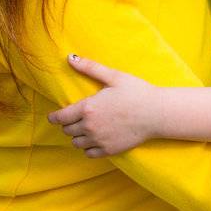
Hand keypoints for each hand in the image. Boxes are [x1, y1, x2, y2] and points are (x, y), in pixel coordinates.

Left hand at [46, 55, 160, 157]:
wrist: (157, 113)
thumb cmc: (136, 92)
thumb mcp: (113, 76)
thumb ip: (90, 67)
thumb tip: (70, 57)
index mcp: (88, 108)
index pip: (61, 118)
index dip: (54, 117)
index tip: (53, 117)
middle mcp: (90, 127)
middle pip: (67, 130)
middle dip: (67, 124)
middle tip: (74, 119)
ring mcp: (99, 140)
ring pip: (76, 143)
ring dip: (77, 136)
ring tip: (84, 129)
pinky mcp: (109, 150)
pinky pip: (89, 153)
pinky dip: (88, 147)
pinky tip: (94, 139)